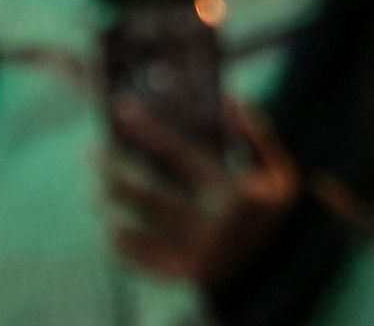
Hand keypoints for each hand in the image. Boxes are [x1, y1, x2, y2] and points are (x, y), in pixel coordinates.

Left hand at [104, 97, 297, 286]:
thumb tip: (230, 98)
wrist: (282, 268)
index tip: (121, 108)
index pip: (179, 154)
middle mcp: (211, 226)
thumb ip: (257, 136)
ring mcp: (196, 254)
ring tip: (94, 193)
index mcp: (232, 194)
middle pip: (149, 194)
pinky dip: (122, 247)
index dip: (148, 128)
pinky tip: (110, 231)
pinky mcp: (184, 275)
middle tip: (91, 151)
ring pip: (140, 228)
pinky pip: (143, 261)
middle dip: (115, 171)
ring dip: (113, 207)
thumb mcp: (280, 171)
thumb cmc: (273, 208)